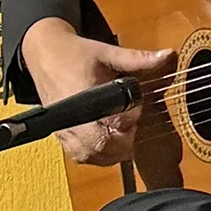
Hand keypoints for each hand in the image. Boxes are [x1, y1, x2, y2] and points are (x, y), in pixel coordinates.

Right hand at [21, 17, 172, 165]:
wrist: (44, 53)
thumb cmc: (73, 54)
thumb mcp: (107, 53)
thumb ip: (137, 58)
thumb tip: (166, 56)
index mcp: (81, 100)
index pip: (107, 129)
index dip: (127, 123)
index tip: (134, 108)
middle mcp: (68, 121)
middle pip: (99, 149)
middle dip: (123, 140)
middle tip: (130, 121)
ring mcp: (63, 131)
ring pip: (91, 157)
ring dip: (111, 150)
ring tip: (121, 129)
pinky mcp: (61, 135)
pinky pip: (81, 156)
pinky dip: (98, 153)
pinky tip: (107, 138)